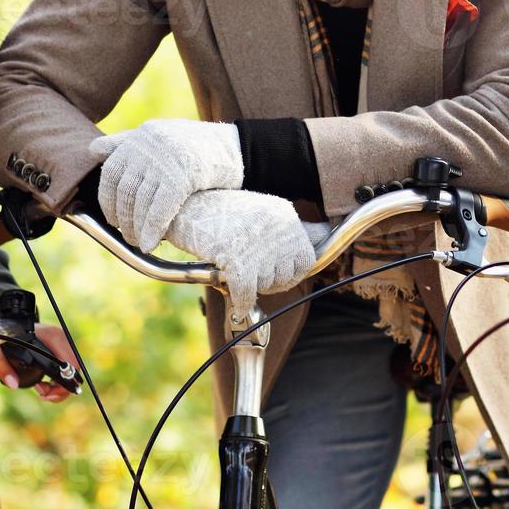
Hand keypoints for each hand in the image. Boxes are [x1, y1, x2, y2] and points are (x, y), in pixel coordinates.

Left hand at [0, 323, 79, 402]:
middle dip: (61, 388)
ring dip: (60, 387)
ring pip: (73, 371)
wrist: (6, 326)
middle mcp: (60, 338)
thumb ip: (3, 367)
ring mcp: (62, 344)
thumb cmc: (3, 336)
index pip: (69, 362)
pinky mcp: (60, 350)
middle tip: (42, 394)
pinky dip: (60, 382)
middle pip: (74, 369)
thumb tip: (13, 384)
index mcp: (51, 336)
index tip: (45, 392)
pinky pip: (68, 369)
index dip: (63, 382)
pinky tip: (46, 385)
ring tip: (42, 390)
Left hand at [90, 119, 242, 252]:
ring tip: (139, 242)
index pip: (111, 171)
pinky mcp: (183, 175)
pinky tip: (151, 243)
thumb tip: (93, 148)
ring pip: (141, 201)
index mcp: (142, 136)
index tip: (112, 218)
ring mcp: (166, 159)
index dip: (108, 199)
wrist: (238, 148)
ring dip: (137, 228)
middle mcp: (150, 144)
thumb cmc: (198, 146)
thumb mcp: (160, 135)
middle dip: (123, 217)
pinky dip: (153, 228)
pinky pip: (160, 208)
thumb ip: (126, 141)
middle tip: (126, 236)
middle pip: (125, 189)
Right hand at [165, 188, 317, 314]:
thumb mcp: (262, 213)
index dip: (287, 273)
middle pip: (286, 277)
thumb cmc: (219, 214)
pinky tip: (234, 298)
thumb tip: (326, 233)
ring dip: (251, 288)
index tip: (269, 272)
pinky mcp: (236, 258)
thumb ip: (291, 229)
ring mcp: (257, 242)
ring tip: (234, 272)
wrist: (181, 205)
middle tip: (247, 274)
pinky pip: (247, 294)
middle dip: (269, 283)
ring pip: (266, 286)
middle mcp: (276, 227)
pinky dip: (240, 302)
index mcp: (284, 215)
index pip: (306, 260)